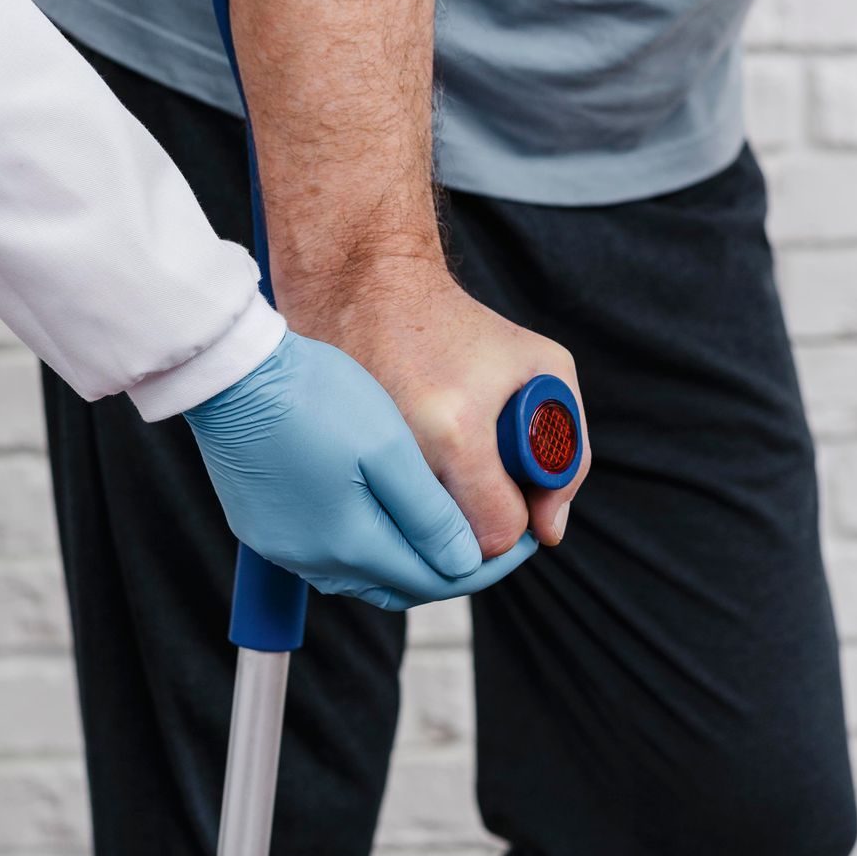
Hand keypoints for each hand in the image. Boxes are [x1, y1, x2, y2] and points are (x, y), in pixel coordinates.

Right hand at [183, 329, 534, 608]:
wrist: (233, 371)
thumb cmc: (312, 395)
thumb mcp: (388, 448)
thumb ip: (429, 514)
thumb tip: (466, 562)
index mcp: (349, 545)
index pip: (436, 581)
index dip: (486, 565)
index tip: (521, 540)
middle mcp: (311, 560)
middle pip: (400, 584)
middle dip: (450, 565)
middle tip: (490, 533)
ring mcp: (282, 546)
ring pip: (365, 572)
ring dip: (408, 555)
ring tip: (445, 520)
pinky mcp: (263, 526)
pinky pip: (329, 551)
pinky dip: (369, 540)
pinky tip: (386, 508)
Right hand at [301, 256, 589, 557]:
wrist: (357, 290)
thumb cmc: (454, 328)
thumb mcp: (540, 366)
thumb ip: (567, 454)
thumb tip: (550, 529)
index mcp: (452, 432)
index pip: (490, 537)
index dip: (514, 533)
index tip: (516, 512)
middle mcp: (393, 462)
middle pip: (442, 563)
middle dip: (468, 543)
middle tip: (481, 504)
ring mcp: (336, 483)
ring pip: (394, 566)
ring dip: (422, 547)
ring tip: (439, 496)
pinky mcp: (289, 503)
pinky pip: (347, 553)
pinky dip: (377, 535)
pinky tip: (396, 492)